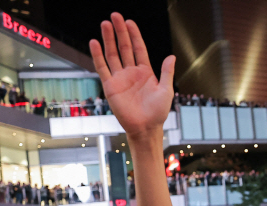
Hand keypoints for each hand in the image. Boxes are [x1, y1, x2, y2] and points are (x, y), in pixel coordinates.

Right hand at [89, 13, 174, 137]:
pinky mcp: (110, 86)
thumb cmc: (157, 112)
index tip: (129, 22)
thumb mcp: (166, 91)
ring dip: (108, 39)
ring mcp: (120, 78)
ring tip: (105, 24)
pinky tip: (95, 43)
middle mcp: (131, 73)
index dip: (134, 35)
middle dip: (120, 32)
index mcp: (146, 72)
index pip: (139, 49)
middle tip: (115, 16)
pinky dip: (98, 55)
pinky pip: (102, 68)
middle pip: (124, 47)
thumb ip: (166, 73)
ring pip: (112, 54)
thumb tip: (171, 56)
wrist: (146, 128)